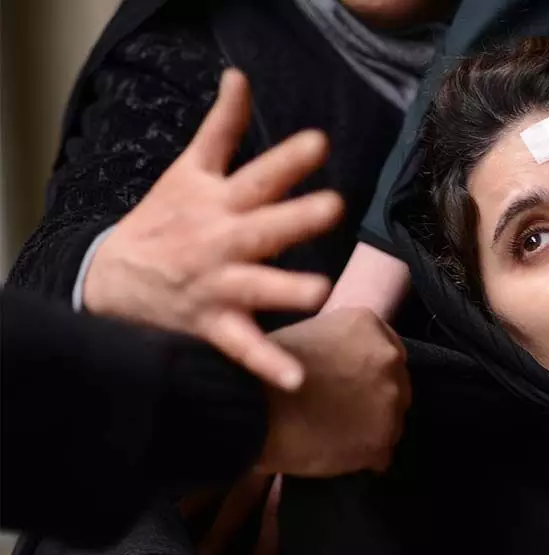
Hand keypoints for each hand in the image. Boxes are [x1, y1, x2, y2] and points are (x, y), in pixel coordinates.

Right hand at [83, 68, 342, 389]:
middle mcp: (221, 243)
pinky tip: (296, 379)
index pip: (258, 176)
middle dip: (295, 218)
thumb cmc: (162, 221)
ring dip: (284, 289)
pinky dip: (267, 365)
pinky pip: (244, 348)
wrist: (111, 281)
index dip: (287, 159)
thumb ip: (222, 127)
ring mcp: (218, 286)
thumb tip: (239, 77)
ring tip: (318, 290)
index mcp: (220, 203)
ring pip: (256, 288)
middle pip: (262, 228)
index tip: (319, 142)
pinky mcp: (215, 326)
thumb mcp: (189, 171)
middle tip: (333, 206)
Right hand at [194, 309, 410, 554]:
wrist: (250, 411)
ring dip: (372, 426)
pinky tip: (339, 452)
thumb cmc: (265, 371)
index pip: (387, 348)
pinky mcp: (381, 439)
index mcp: (368, 325)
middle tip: (343, 409)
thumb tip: (350, 365)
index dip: (369, 369)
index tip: (354, 381)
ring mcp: (389, 400)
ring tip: (337, 433)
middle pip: (396, 382)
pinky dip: (366, 454)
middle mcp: (387, 359)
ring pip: (392, 418)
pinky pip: (382, 451)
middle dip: (375, 396)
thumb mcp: (308, 334)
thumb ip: (343, 345)